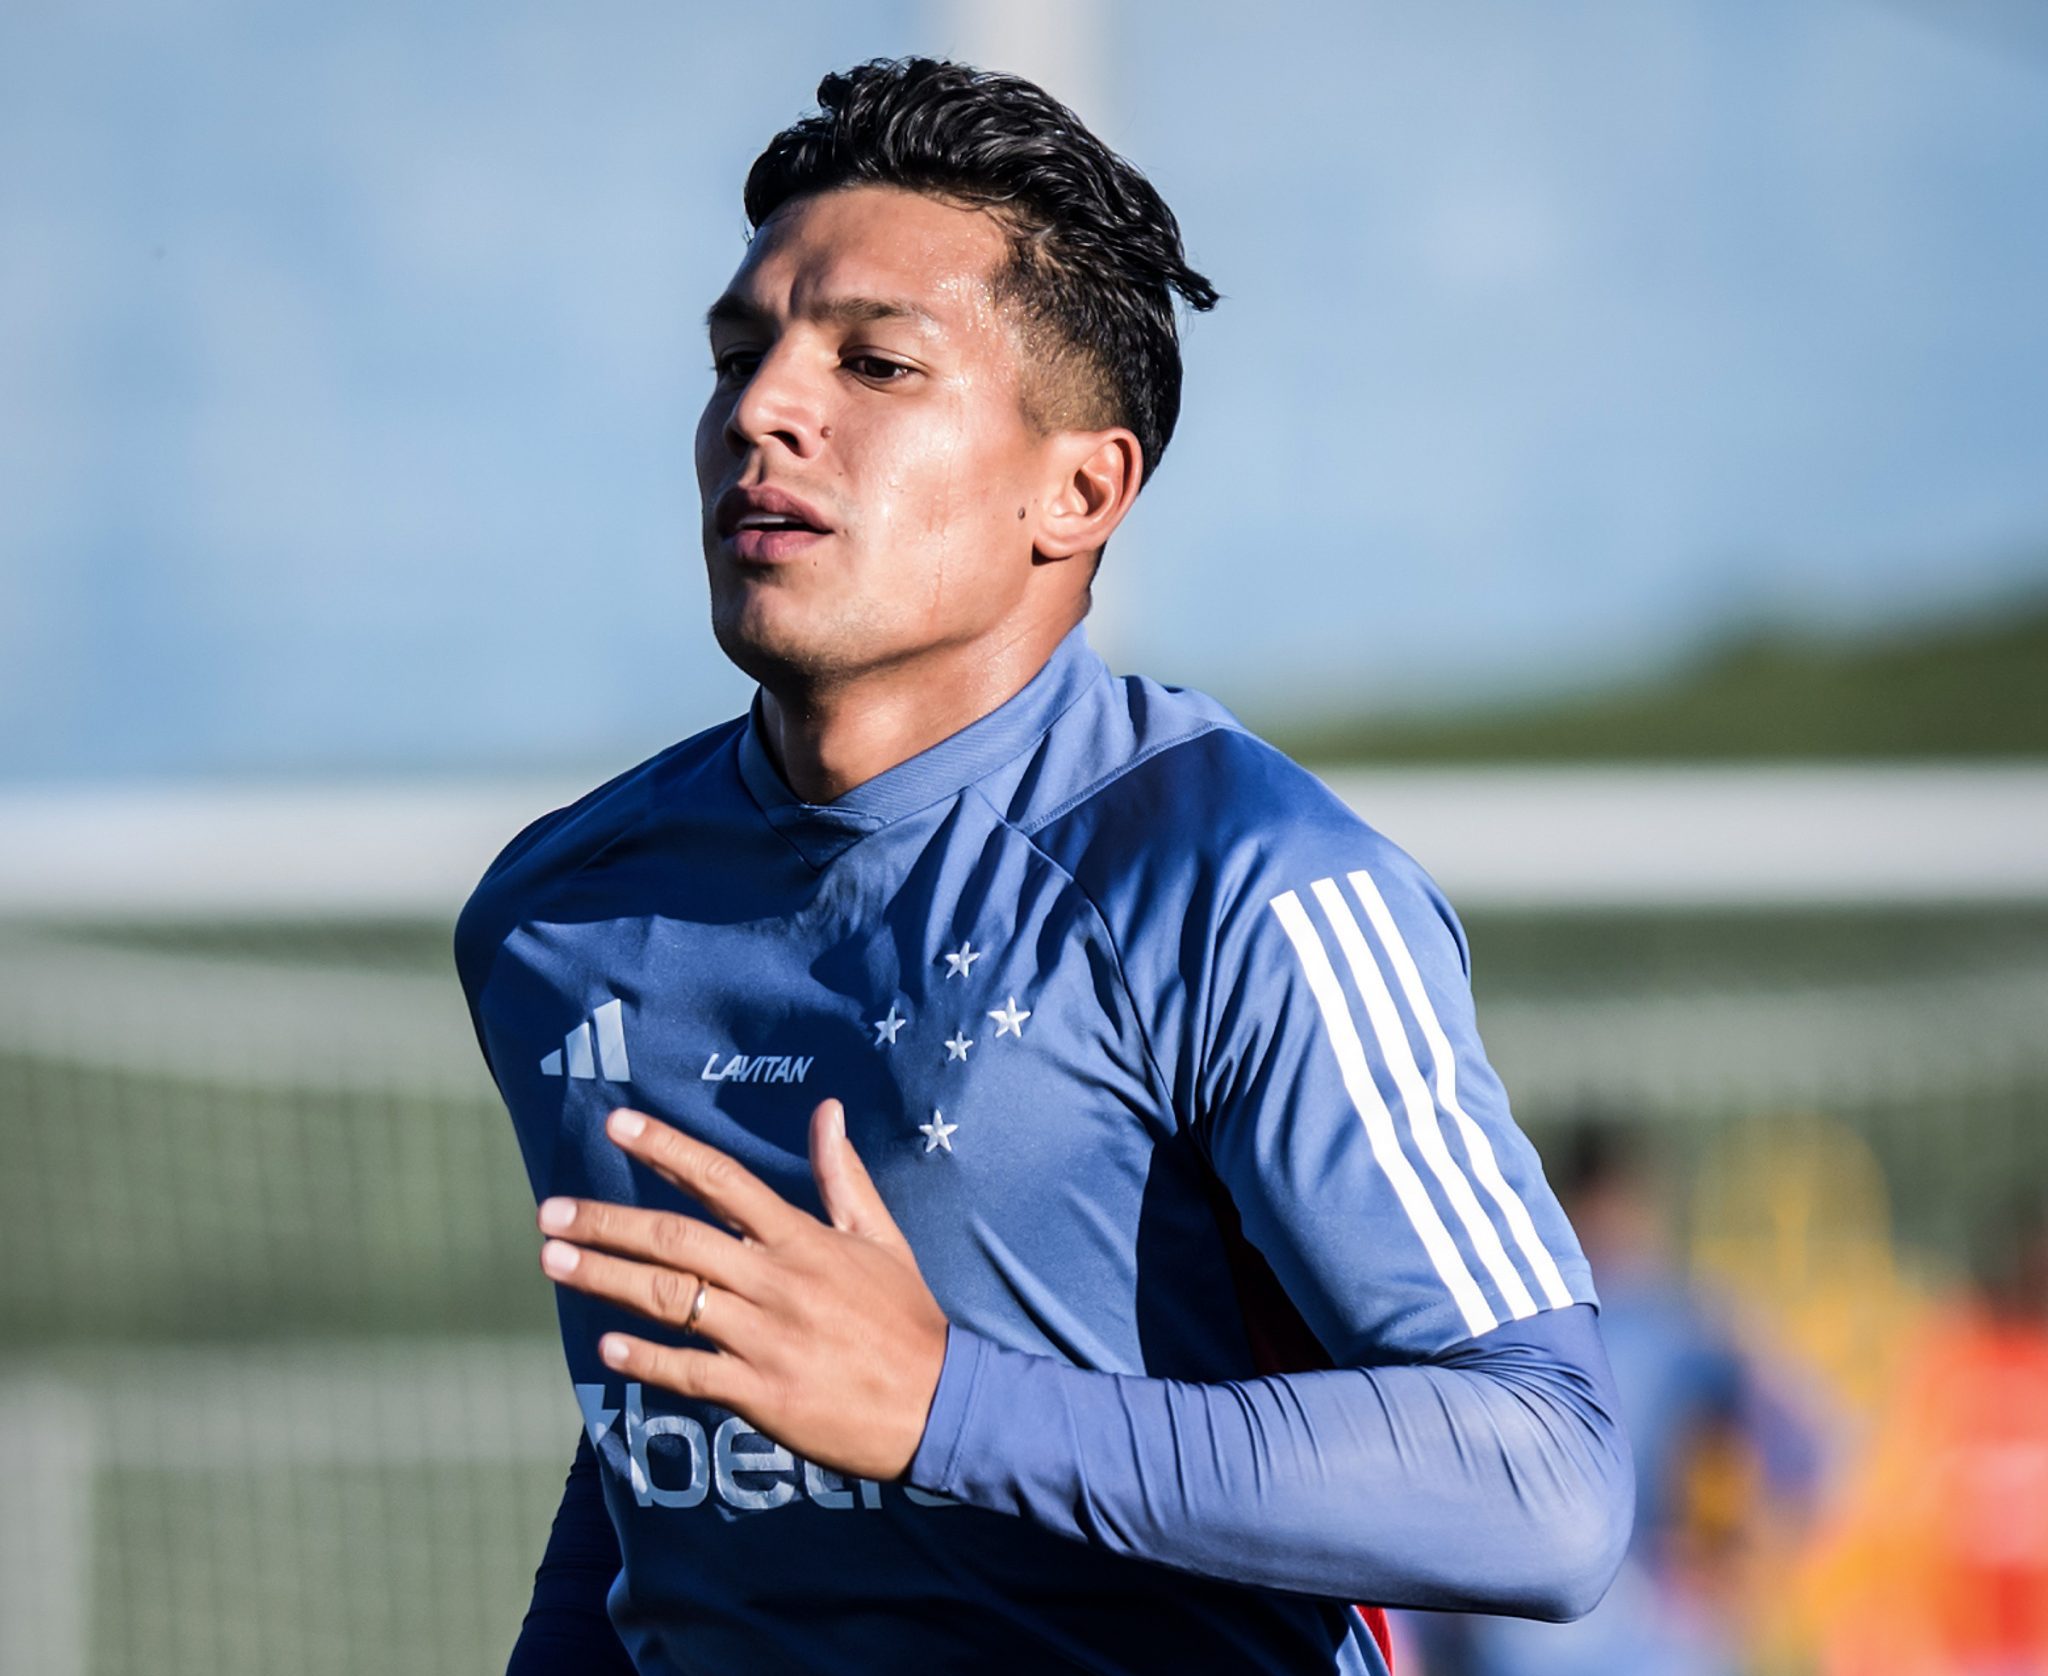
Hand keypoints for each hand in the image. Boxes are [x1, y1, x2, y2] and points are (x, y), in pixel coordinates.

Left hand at [534, 1098, 950, 1482]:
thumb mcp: (881, 1237)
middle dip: (606, 1222)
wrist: (937, 1402)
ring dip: (606, 1279)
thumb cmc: (906, 1317)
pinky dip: (645, 1359)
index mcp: (801, 1238)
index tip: (616, 1124)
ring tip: (553, 1263)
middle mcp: (775, 1281)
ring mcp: (764, 1338)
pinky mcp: (760, 1392)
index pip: (722, 1180)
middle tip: (549, 1214)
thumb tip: (827, 1110)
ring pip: (670, 1300)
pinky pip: (689, 1371)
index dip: (666, 1148)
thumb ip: (843, 1175)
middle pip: (676, 1240)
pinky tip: (607, 1346)